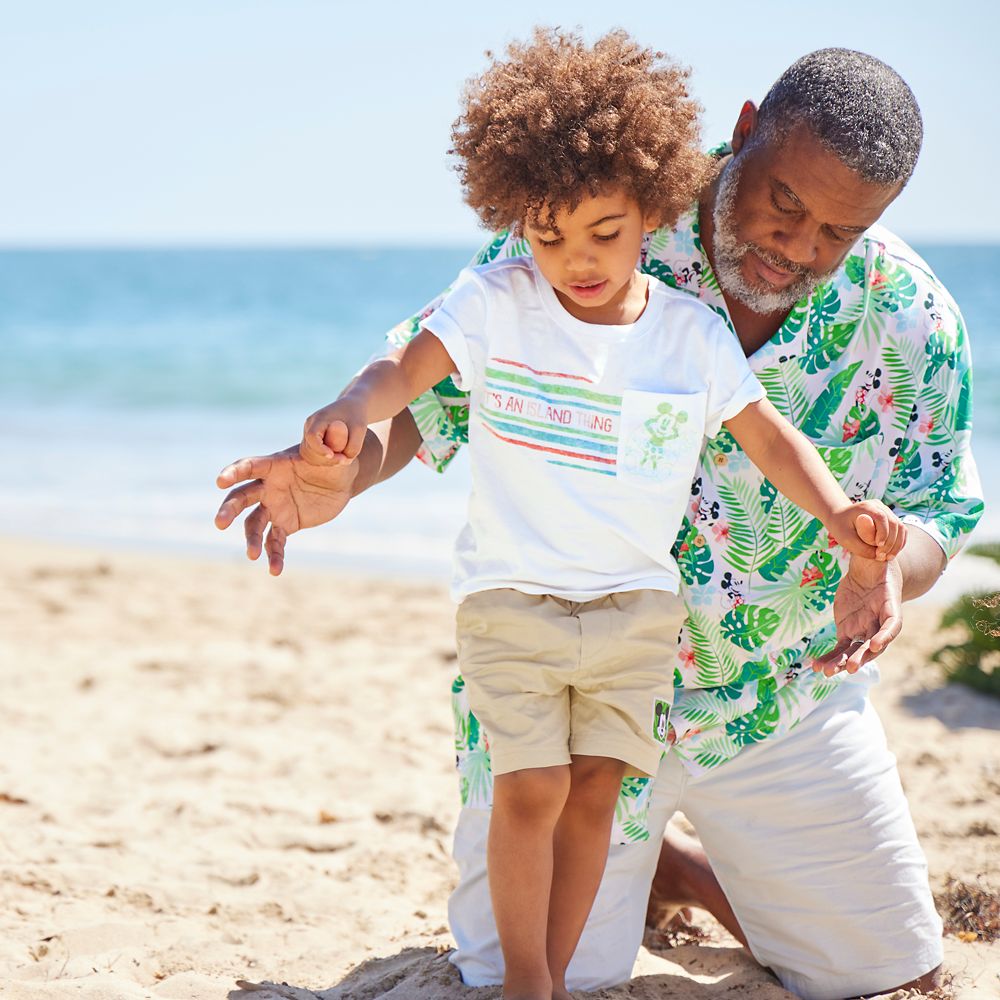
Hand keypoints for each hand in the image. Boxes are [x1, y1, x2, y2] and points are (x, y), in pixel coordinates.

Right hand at [214, 445, 358, 574]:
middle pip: (242, 498)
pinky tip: (275, 570)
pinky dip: (274, 556)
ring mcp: (274, 507)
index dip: (234, 472)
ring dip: (251, 540)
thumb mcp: (329, 453)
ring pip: (254, 524)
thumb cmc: (331, 460)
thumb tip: (323, 442)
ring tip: (252, 555)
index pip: (250, 467)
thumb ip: (321, 449)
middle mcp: (268, 487)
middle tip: (220, 523)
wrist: (339, 481)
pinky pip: (275, 542)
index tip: (220, 481)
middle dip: (230, 509)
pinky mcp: (285, 524)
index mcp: (274, 465)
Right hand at [300, 400, 367, 464]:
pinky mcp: (310, 441)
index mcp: (319, 418)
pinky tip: (338, 457)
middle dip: (325, 459)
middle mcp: (309, 425)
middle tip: (344, 459)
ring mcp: (308, 433)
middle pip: (308, 449)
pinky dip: (324, 461)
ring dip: (325, 462)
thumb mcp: (360, 429)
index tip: (332, 455)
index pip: (312, 436)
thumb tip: (344, 461)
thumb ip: (353, 447)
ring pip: (309, 455)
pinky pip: (312, 457)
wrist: (352, 407)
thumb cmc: (356, 416)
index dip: (319, 449)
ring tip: (343, 458)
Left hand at [811, 547, 902, 675]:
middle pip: (874, 644)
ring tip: (827, 672)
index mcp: (890, 604)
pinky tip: (814, 666)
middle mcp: (878, 621)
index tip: (876, 643)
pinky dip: (828, 657)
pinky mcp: (848, 630)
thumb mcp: (875, 549)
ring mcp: (863, 628)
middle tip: (852, 666)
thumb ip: (870, 540)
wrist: (871, 569)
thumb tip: (863, 517)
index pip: (892, 624)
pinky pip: (839, 647)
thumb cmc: (877, 558)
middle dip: (863, 655)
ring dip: (842, 662)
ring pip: (855, 650)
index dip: (885, 635)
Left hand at [827, 499, 905, 561]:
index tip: (878, 546)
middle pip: (894, 523)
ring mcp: (886, 511)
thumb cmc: (840, 528)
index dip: (883, 532)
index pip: (881, 517)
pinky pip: (901, 530)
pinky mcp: (890, 519)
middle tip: (882, 557)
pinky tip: (892, 553)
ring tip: (888, 558)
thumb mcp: (845, 539)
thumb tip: (878, 556)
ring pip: (900, 527)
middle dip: (891, 542)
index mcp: (866, 507)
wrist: (839, 517)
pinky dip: (899, 542)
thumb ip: (860, 547)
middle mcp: (879, 506)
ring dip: (897, 544)